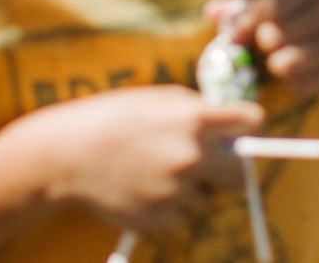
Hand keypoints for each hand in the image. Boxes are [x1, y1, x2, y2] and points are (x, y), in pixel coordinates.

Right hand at [39, 85, 264, 236]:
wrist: (68, 154)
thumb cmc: (116, 118)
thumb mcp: (161, 100)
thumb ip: (200, 112)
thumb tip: (234, 127)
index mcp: (194, 119)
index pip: (251, 122)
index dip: (250, 125)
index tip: (245, 128)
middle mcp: (190, 156)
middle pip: (240, 175)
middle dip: (230, 171)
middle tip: (211, 165)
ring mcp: (175, 191)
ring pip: (207, 199)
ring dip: (193, 190)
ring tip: (156, 171)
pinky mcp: (160, 218)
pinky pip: (182, 217)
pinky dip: (171, 207)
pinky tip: (145, 188)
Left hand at [236, 0, 318, 97]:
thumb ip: (254, 4)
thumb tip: (210, 12)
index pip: (266, 5)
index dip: (244, 24)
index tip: (236, 35)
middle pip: (271, 36)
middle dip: (266, 44)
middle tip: (275, 43)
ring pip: (283, 64)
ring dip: (279, 65)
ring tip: (290, 57)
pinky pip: (300, 86)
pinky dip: (297, 82)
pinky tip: (309, 71)